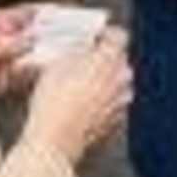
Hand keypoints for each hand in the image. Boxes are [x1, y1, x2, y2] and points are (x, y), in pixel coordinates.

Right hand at [20, 29, 132, 164]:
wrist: (55, 141)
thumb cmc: (53, 103)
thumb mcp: (55, 66)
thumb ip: (74, 52)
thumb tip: (80, 49)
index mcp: (109, 59)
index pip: (119, 35)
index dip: (106, 35)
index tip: (95, 38)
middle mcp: (122, 78)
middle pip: (119, 59)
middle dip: (103, 59)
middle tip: (82, 62)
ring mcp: (123, 99)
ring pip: (117, 82)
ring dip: (104, 81)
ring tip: (80, 86)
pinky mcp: (119, 119)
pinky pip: (114, 102)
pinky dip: (103, 100)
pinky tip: (84, 104)